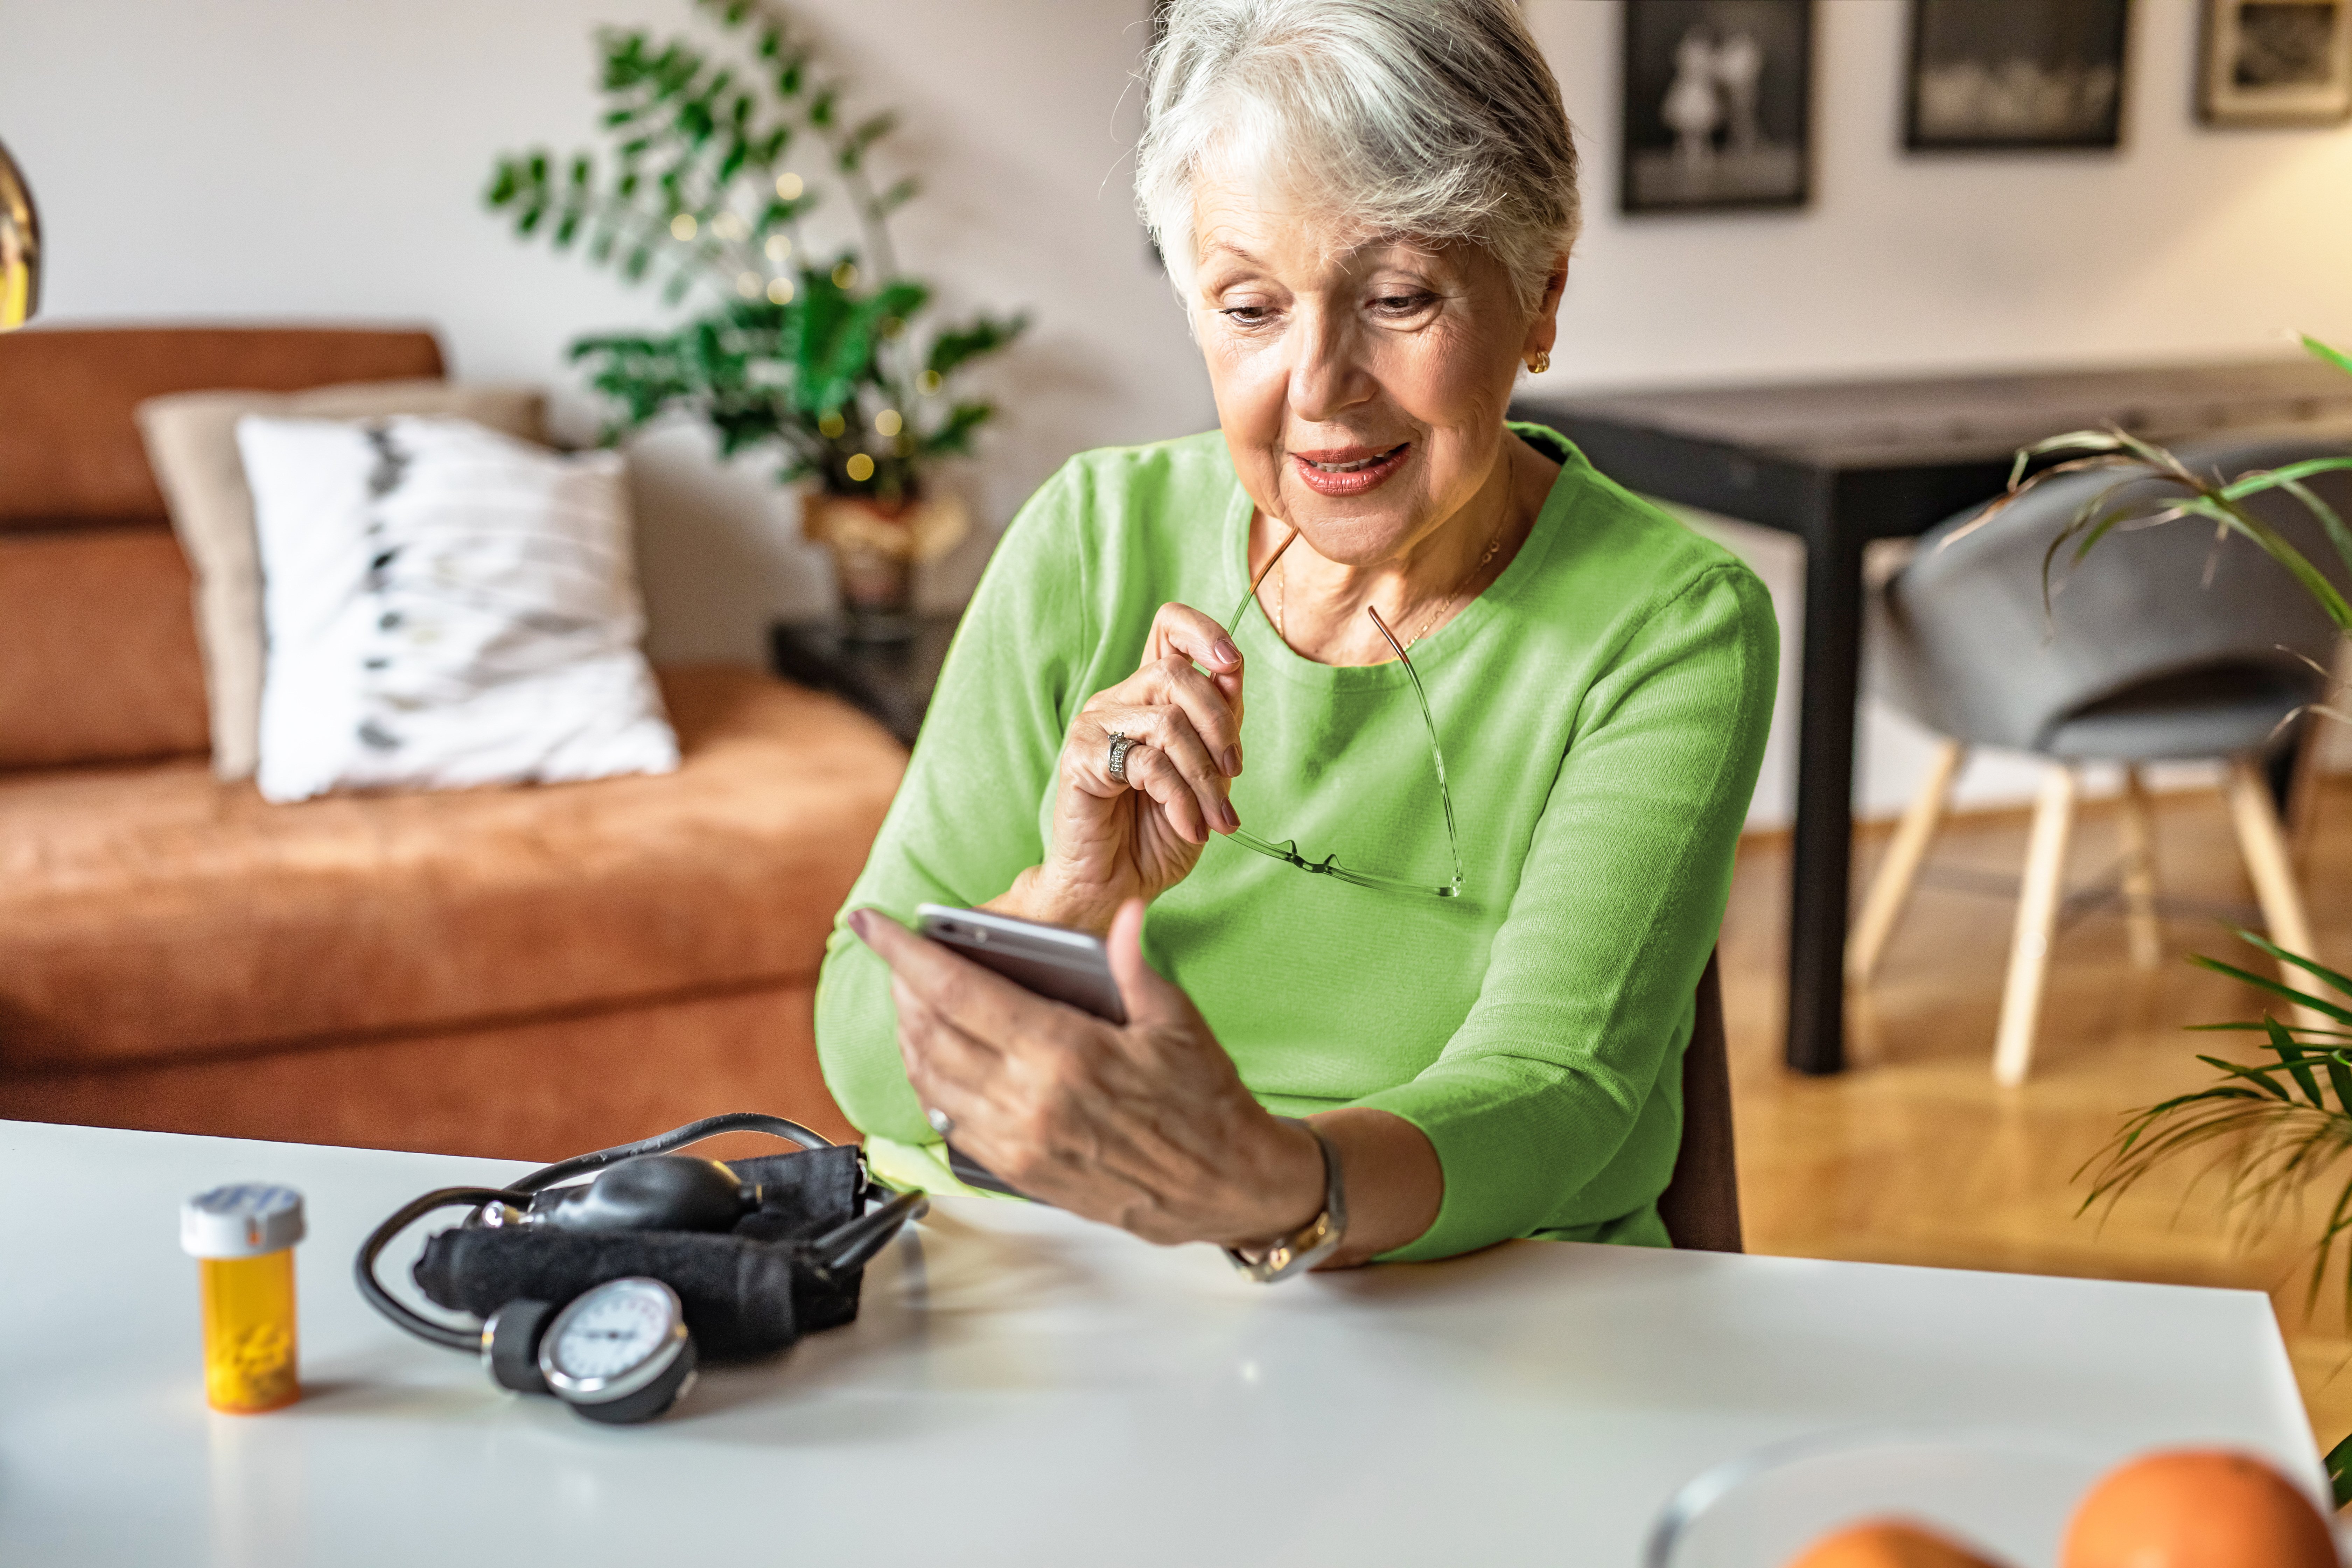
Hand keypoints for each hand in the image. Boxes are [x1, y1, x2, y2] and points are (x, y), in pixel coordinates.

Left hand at [850, 900, 1324, 1247]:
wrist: (1223, 1186)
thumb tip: (1122, 915)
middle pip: (930, 1032)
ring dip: (909, 1035)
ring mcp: (1019, 1142)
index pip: (957, 990)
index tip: (872, 924)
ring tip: (910, 1002)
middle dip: (901, 986)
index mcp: (1064, 1051)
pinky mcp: (1018, 1173)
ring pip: (930, 1079)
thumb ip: (1135, 966)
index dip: (905, 952)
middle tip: (896, 957)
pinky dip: (931, 1085)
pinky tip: (937, 1061)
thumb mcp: (1176, 1022)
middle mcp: (1030, 1100)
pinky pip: (951, 1122)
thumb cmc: (1204, 1102)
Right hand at [997, 603, 1244, 933]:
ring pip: (1168, 721)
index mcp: (1148, 697)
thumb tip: (1231, 673)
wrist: (1117, 886)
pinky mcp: (1081, 759)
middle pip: (1175, 674)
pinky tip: (1189, 826)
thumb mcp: (1208, 775)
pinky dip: (1180, 800)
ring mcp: (1094, 726)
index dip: (1204, 632)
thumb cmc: (1158, 832)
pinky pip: (1147, 763)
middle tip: (1233, 774)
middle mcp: (1118, 702)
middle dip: (1220, 727)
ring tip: (1216, 818)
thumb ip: (1219, 724)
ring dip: (1205, 778)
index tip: (1231, 666)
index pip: (1169, 628)